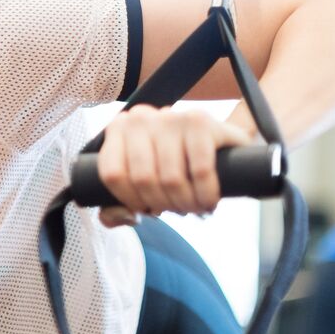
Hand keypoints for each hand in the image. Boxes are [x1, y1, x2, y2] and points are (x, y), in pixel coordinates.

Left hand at [94, 105, 251, 228]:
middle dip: (164, 205)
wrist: (222, 145)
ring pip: (171, 178)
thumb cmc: (177, 167)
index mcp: (119, 129)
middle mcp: (140, 118)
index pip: (112, 174)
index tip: (150, 209)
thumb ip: (118, 207)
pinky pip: (199, 171)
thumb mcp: (143, 183)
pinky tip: (209, 200)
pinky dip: (206, 195)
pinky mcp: (199, 121)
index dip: (133, 201)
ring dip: (186, 204)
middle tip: (179, 209)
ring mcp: (169, 116)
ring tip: (195, 206)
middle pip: (143, 179)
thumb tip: (127, 216)